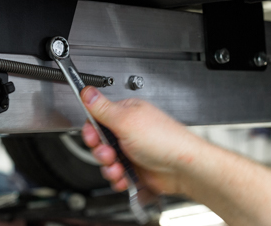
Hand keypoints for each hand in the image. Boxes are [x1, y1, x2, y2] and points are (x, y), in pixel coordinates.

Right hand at [81, 87, 203, 194]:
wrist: (183, 168)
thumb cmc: (164, 140)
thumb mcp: (126, 121)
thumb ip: (103, 108)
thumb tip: (87, 92)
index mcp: (126, 113)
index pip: (97, 118)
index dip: (91, 130)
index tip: (93, 137)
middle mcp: (128, 131)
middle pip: (99, 142)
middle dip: (101, 151)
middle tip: (110, 153)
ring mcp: (131, 150)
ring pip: (106, 160)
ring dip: (109, 167)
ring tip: (119, 167)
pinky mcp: (134, 167)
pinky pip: (116, 174)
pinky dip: (117, 178)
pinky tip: (125, 177)